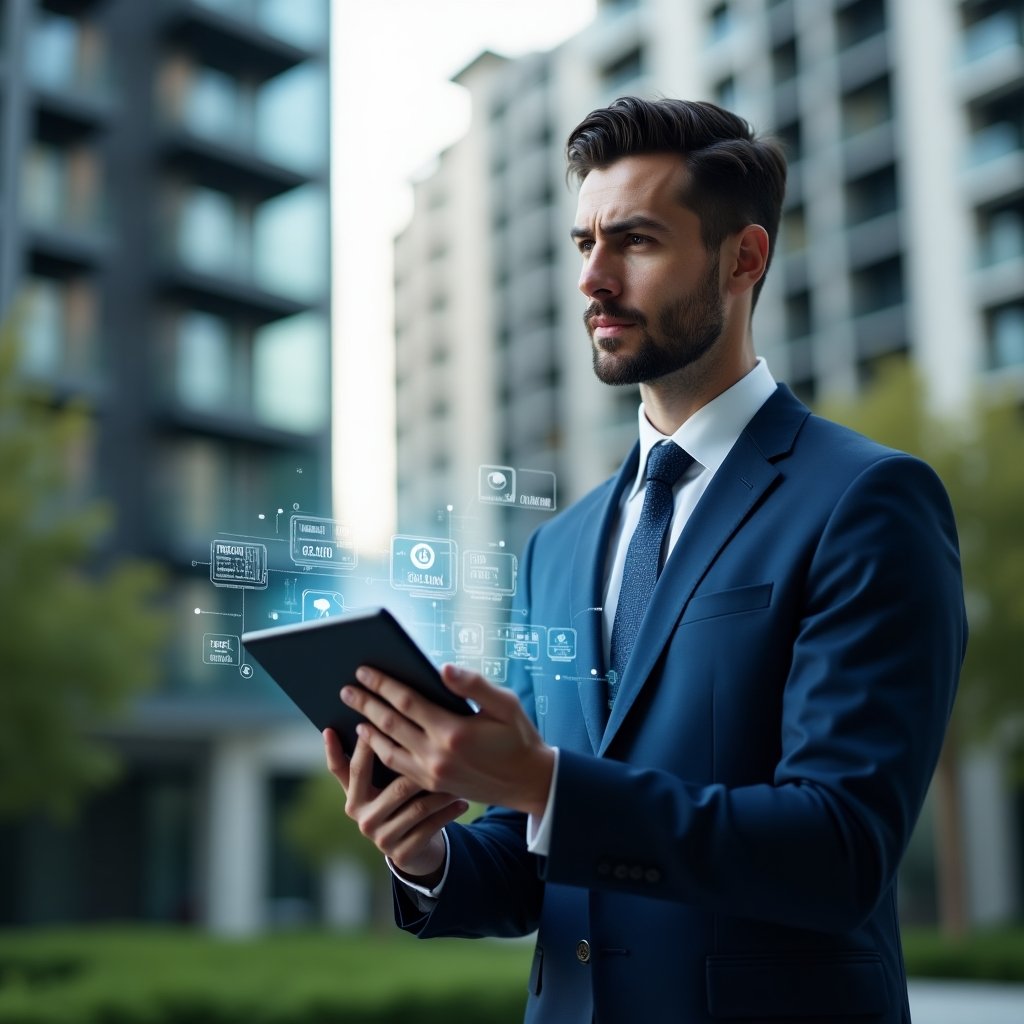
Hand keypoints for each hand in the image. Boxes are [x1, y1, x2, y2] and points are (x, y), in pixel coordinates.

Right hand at [323, 727, 467, 883]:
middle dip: (425, 769)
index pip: (345, 768)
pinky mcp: (401, 853)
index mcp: (354, 795)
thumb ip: (383, 758)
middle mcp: (361, 816)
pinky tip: (463, 802)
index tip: (345, 725)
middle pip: (394, 785)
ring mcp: (380, 837)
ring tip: (461, 777)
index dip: (338, 747)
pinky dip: (448, 812)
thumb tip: (386, 713)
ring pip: (417, 806)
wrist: (414, 849)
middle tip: (445, 750)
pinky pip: (430, 827)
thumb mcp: (386, 784)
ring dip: (442, 791)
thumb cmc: (403, 803)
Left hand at [340, 663, 554, 817]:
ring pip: (388, 749)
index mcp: (453, 731)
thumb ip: (474, 684)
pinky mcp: (432, 785)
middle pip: (390, 724)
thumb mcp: (506, 704)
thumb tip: (443, 668)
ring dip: (367, 729)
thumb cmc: (518, 737)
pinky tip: (371, 740)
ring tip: (353, 713)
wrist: (528, 782)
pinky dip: (379, 751)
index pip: (407, 701)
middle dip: (366, 703)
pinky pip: (397, 767)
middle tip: (345, 688)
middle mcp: (437, 755)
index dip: (383, 684)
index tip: (364, 670)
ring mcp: (432, 774)